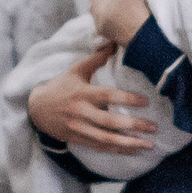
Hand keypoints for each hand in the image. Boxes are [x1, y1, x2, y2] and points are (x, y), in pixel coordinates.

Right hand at [28, 46, 162, 154]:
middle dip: (134, 126)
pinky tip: (134, 150)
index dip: (127, 99)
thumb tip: (114, 42)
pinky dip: (118, 150)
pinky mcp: (78, 140)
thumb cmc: (60, 87)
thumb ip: (96, 58)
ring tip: (149, 144)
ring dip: (129, 143)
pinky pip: (101, 147)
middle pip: (110, 122)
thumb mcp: (76, 70)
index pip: (108, 96)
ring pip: (107, 139)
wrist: (37, 109)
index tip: (146, 101)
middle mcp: (81, 112)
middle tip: (154, 127)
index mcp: (83, 93)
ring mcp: (79, 128)